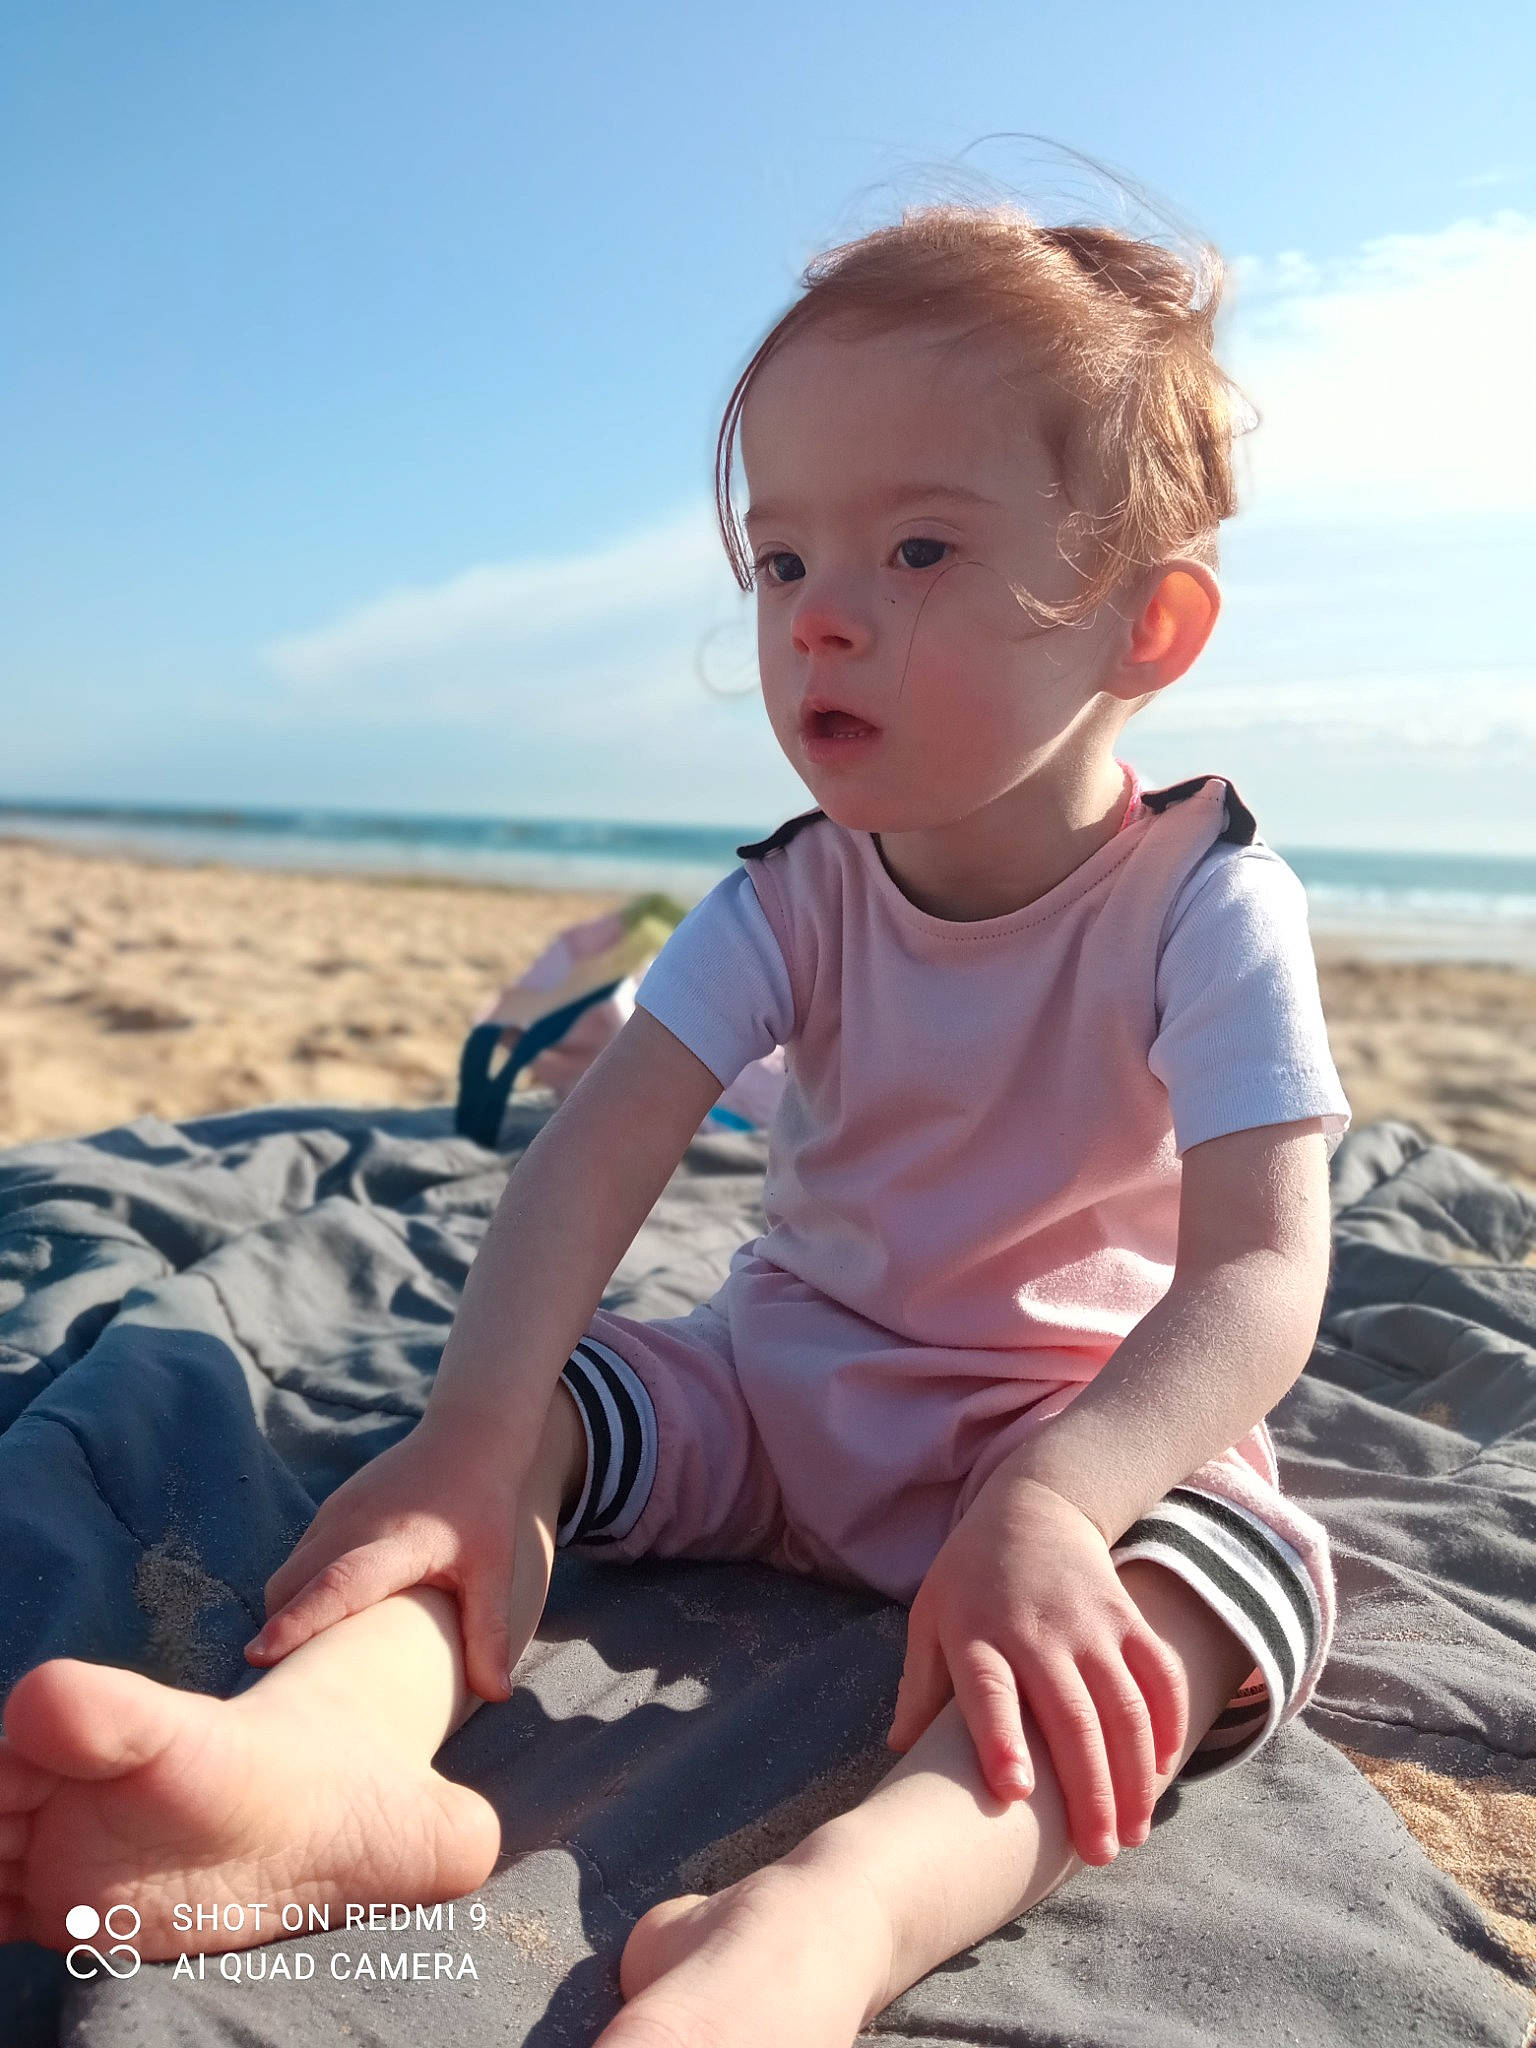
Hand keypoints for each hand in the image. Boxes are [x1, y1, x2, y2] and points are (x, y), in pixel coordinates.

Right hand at [243, 1415, 537, 1704]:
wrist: (469, 1437)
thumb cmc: (484, 1508)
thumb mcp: (495, 1569)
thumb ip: (489, 1632)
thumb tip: (497, 1697)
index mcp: (396, 1543)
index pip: (338, 1584)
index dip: (300, 1622)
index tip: (260, 1658)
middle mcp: (354, 1525)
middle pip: (292, 1586)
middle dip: (280, 1635)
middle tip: (283, 1688)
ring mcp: (336, 1514)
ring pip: (288, 1575)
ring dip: (286, 1615)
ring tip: (300, 1663)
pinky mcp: (331, 1510)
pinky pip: (297, 1560)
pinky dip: (296, 1593)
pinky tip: (319, 1622)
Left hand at [884, 1473, 1188, 1864]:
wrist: (1031, 1505)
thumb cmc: (970, 1577)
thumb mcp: (929, 1618)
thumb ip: (919, 1686)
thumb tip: (901, 1753)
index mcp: (977, 1635)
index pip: (989, 1692)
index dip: (1001, 1740)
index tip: (1014, 1792)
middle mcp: (1037, 1631)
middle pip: (1070, 1717)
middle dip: (1090, 1790)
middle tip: (1098, 1853)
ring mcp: (1089, 1623)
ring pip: (1124, 1706)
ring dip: (1135, 1774)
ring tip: (1133, 1833)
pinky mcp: (1127, 1616)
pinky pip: (1159, 1674)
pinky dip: (1169, 1723)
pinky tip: (1163, 1771)